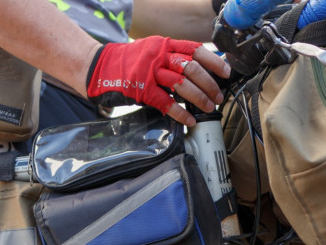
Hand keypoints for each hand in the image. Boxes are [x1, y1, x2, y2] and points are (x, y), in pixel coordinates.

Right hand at [86, 36, 231, 125]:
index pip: (195, 49)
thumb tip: (201, 71)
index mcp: (164, 44)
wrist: (99, 67)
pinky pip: (166, 102)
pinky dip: (180, 112)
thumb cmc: (130, 62)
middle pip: (192, 68)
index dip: (213, 61)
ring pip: (182, 84)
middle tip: (218, 97)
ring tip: (208, 108)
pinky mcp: (141, 89)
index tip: (226, 73)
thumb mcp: (153, 51)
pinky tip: (189, 119)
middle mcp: (158, 55)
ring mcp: (149, 72)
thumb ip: (173, 58)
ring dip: (199, 98)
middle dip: (210, 85)